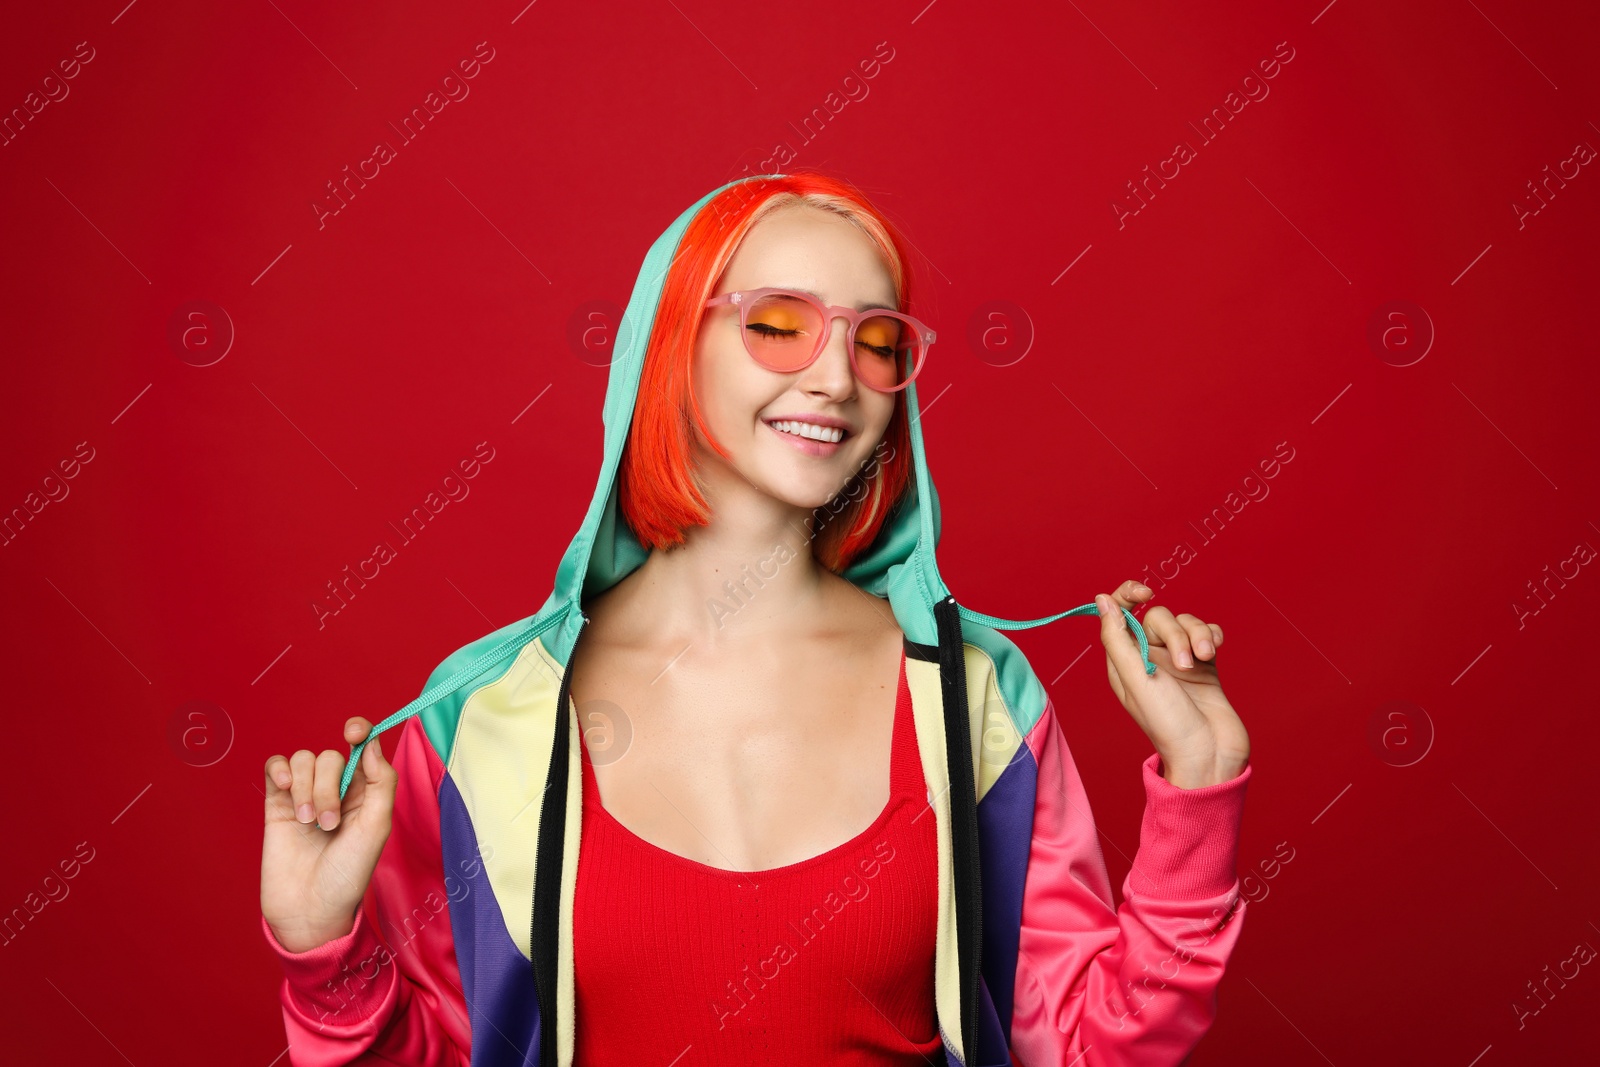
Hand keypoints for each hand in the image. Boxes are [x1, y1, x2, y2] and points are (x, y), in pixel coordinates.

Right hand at [260, 717, 395, 952]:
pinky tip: (285, 789)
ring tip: (309, 824)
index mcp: (366, 793)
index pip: (362, 747)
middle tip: (328, 824)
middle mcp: (337, 790)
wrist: (309, 910)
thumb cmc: (349, 875)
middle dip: (328, 786)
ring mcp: (305, 796)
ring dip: (307, 788)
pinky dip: (281, 770)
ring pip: (304, 760)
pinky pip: (277, 767)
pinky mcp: (278, 804)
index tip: (353, 731)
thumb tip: (371, 743)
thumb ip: (380, 782)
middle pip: (330, 757)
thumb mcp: (376, 828)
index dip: (359, 731)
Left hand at [1095, 580, 1249, 788]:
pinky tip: (1214, 651)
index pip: (1119, 613)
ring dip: (1197, 636)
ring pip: (1186, 623)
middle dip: (1176, 633)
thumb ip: (1117, 637)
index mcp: (1124, 661)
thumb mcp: (1135, 679)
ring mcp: (1178, 661)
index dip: (1128, 595)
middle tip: (1185, 665)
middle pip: (1158, 617)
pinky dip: (1211, 636)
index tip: (1145, 592)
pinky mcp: (1205, 664)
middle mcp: (1148, 658)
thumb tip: (1102, 599)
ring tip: (1202, 662)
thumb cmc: (1168, 723)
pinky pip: (1206, 632)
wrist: (1211, 754)